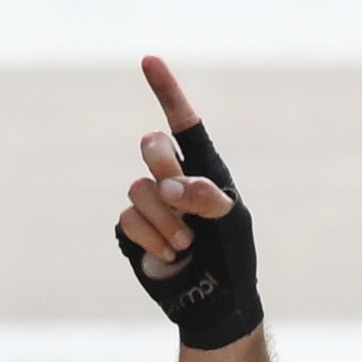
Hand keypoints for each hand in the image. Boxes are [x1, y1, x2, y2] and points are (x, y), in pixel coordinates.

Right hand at [114, 54, 262, 349]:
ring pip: (138, 188)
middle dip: (163, 166)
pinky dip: (151, 238)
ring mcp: (150, 204)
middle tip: (181, 197)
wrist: (215, 301)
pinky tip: (171, 255)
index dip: (166, 90)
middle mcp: (172, 178)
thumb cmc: (233, 257)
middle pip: (150, 145)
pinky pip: (128, 218)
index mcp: (203, 167)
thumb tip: (169, 188)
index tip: (149, 60)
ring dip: (164, 218)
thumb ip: (208, 197)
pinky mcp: (132, 230)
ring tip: (186, 244)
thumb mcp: (233, 223)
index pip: (182, 122)